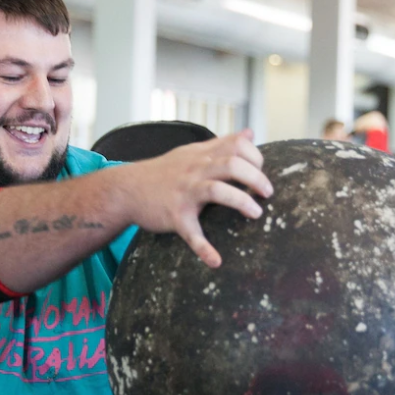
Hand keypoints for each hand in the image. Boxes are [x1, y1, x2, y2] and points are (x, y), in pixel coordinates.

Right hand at [124, 129, 271, 267]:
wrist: (127, 189)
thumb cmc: (164, 172)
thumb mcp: (192, 152)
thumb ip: (221, 144)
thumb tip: (249, 133)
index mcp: (202, 155)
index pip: (237, 146)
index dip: (255, 157)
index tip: (260, 172)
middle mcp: (195, 170)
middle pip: (232, 164)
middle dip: (256, 178)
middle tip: (267, 193)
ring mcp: (185, 192)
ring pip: (217, 190)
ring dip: (241, 202)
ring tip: (255, 213)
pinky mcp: (174, 215)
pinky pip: (191, 232)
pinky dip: (204, 248)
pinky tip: (215, 261)